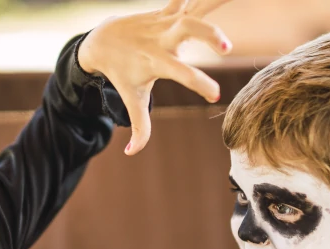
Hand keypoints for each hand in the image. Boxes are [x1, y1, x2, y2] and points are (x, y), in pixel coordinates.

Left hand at [77, 0, 233, 154]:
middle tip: (227, 48)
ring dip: (214, 3)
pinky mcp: (169, 10)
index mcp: (157, 61)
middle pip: (188, 29)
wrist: (102, 40)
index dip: (200, 84)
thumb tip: (130, 153)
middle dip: (209, 35)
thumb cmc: (122, 74)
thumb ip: (138, 127)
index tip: (215, 96)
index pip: (182, 73)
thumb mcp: (131, 100)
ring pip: (192, 8)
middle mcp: (163, 39)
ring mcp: (166, 21)